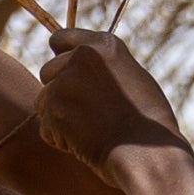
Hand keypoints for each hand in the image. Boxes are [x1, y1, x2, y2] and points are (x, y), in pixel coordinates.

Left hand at [36, 24, 188, 173]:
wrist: (149, 155)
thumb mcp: (132, 78)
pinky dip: (61, 141)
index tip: (66, 73)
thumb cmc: (149, 124)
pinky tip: (87, 144)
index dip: (60, 58)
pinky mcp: (55, 112)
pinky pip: (45, 128)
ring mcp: (66, 83)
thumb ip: (103, 66)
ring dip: (59, 118)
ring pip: (43, 101)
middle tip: (87, 114)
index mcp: (104, 45)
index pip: (60, 39)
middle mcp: (82, 57)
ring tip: (92, 131)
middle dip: (59, 92)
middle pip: (48, 71)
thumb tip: (76, 59)